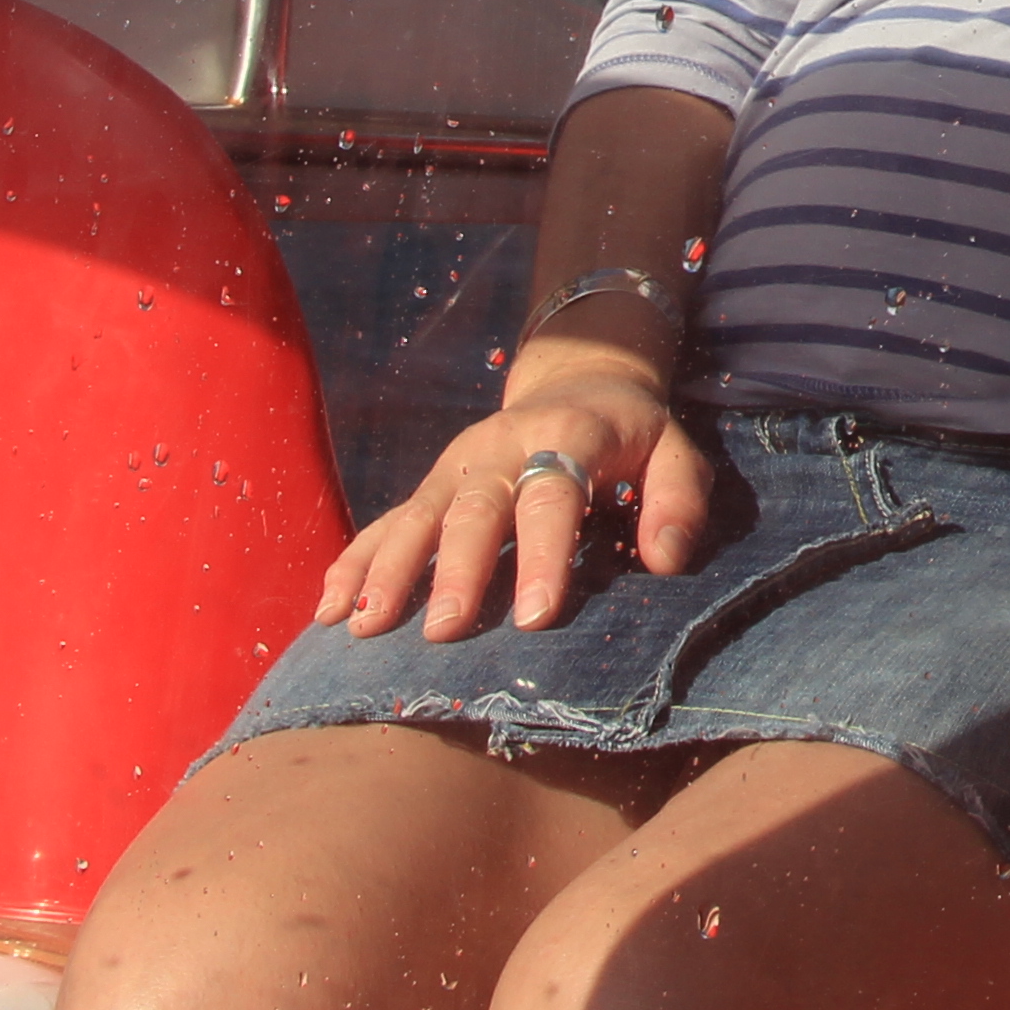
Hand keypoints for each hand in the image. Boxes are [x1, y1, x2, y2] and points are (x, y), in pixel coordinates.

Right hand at [316, 363, 713, 642]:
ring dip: (389, 571)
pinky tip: (330, 610)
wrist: (580, 377)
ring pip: (417, 515)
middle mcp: (501, 446)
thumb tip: (667, 561)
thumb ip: (678, 501)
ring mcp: (457, 464)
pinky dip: (355, 564)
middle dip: (457, 571)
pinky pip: (385, 523)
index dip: (544, 554)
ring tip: (367, 629)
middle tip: (445, 632)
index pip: (553, 494)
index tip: (534, 617)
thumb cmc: (633, 435)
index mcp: (568, 434)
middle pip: (475, 508)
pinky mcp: (430, 483)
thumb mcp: (675, 452)